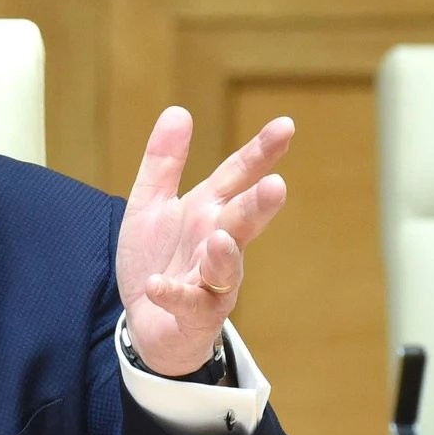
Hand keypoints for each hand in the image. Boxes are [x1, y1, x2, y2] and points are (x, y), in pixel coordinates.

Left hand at [116, 106, 292, 375]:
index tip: (286, 126)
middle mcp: (218, 243)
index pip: (239, 176)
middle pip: (242, 221)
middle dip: (258, 206)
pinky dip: (174, 294)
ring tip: (221, 239)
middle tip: (277, 186)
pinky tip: (158, 285)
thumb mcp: (150, 205)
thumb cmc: (158, 260)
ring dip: (225, 255)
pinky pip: (187, 304)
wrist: (148, 325)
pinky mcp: (195, 316)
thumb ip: (163, 162)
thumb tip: (178, 110)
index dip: (261, 152)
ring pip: (225, 268)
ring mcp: (211, 282)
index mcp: (210, 210)